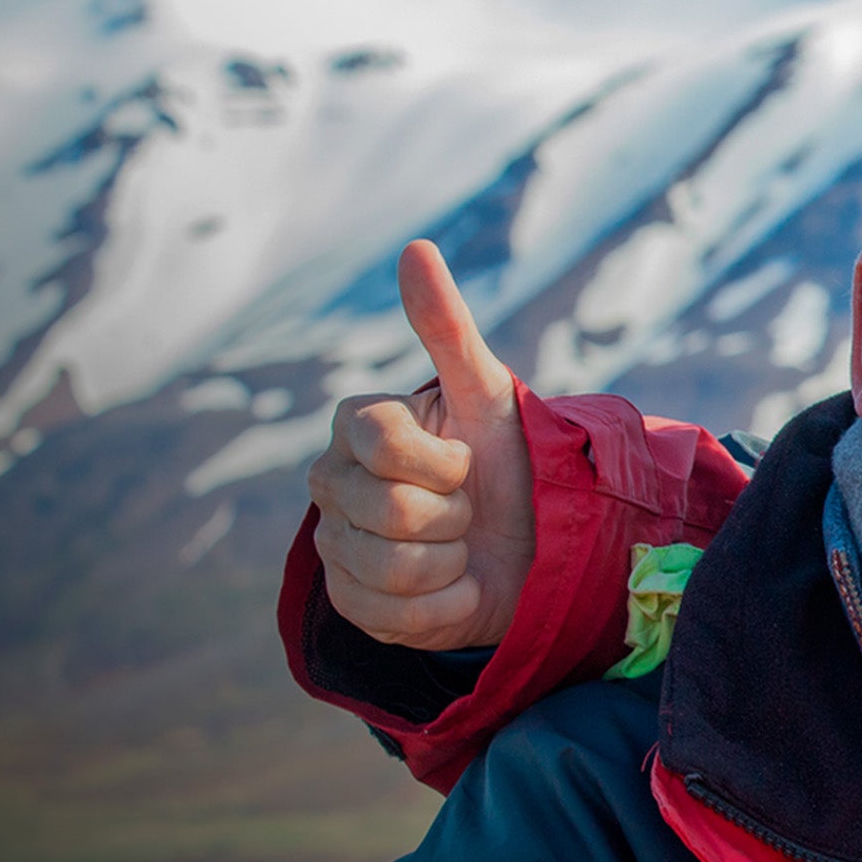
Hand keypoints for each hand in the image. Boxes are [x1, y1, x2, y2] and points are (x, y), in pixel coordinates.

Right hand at [306, 242, 535, 651]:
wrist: (531, 544)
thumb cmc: (509, 460)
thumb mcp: (489, 393)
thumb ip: (446, 326)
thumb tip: (415, 247)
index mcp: (355, 427)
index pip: (382, 440)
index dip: (442, 459)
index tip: (466, 459)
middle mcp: (330, 483)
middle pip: (391, 511)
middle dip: (453, 515)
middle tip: (467, 508)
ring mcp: (335, 546)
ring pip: (393, 568)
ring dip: (452, 563)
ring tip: (461, 548)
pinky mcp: (350, 603)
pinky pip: (394, 614)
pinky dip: (445, 605)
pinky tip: (454, 586)